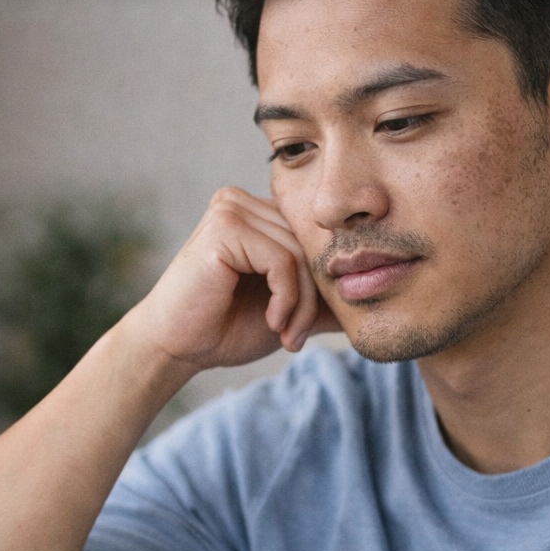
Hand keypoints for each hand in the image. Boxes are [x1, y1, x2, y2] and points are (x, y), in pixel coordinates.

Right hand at [128, 187, 339, 371]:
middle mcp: (243, 202)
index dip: (319, 284)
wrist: (175, 348)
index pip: (313, 238)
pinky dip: (286, 299)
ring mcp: (231, 209)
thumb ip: (322, 297)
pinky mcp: (225, 227)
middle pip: (309, 245)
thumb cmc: (224, 328)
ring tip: (286, 334)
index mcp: (257, 213)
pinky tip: (273, 322)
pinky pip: (282, 260)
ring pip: (300, 255)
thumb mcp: (287, 309)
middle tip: (297, 338)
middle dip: (312, 299)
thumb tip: (374, 293)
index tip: (304, 329)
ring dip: (301, 305)